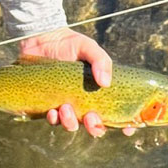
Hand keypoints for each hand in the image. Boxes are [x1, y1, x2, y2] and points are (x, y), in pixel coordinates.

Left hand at [18, 28, 135, 137]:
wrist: (40, 39)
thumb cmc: (67, 43)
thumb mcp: (88, 47)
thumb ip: (100, 61)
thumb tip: (105, 83)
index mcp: (98, 90)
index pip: (115, 112)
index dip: (123, 123)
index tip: (127, 129)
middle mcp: (84, 101)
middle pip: (94, 125)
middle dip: (95, 127)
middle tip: (90, 118)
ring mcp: (67, 104)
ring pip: (73, 125)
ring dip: (71, 123)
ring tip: (66, 108)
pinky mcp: (49, 104)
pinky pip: (54, 120)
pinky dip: (54, 119)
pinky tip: (53, 111)